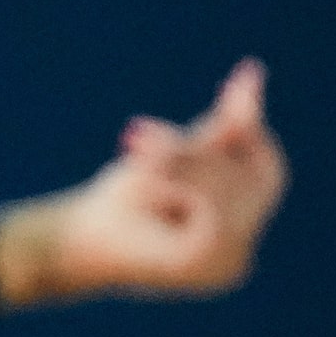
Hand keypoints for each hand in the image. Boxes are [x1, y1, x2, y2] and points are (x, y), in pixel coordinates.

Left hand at [0, 58, 288, 302]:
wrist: (67, 242)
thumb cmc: (119, 204)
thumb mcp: (177, 156)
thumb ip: (221, 124)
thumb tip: (253, 69)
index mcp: (236, 235)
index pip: (268, 172)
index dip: (249, 134)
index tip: (215, 106)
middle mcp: (236, 260)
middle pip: (253, 179)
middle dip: (200, 149)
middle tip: (136, 133)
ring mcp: (222, 267)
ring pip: (232, 187)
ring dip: (183, 160)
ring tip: (134, 145)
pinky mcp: (200, 264)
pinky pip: (213, 205)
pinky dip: (179, 178)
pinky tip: (144, 173)